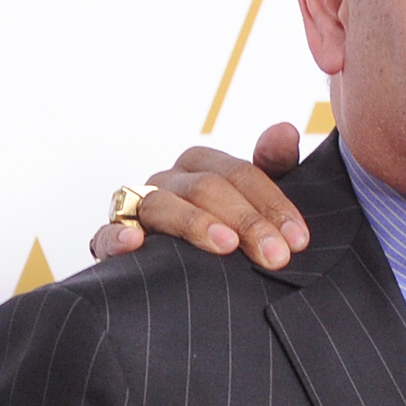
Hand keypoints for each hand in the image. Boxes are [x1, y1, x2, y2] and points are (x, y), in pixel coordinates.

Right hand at [90, 121, 308, 266]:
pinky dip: (118, 237)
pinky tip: (137, 244)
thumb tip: (286, 130)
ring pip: (162, 205)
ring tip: (225, 246)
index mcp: (204, 167)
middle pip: (207, 187)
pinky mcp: (113, 240)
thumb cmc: (226, 229)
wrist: (182, 275)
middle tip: (276, 255)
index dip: (272, 204)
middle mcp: (170, 181)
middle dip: (246, 220)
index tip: (298, 239)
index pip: (240, 173)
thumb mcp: (255, 200)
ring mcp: (138, 208)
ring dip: (194, 223)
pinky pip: (107, 235)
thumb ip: (274, 166)